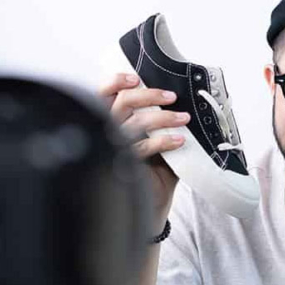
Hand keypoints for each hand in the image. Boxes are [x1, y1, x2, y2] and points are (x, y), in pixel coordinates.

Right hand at [98, 72, 185, 222]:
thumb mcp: (153, 141)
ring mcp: (114, 149)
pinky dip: (164, 140)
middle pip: (120, 102)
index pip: (101, 94)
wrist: (149, 205)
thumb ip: (154, 121)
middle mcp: (107, 133)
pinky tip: (180, 140)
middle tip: (171, 97)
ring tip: (183, 118)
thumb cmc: (151, 170)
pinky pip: (144, 147)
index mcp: (109, 122)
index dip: (115, 82)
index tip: (136, 78)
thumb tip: (174, 99)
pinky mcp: (125, 166)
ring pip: (135, 123)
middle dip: (148, 95)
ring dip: (163, 117)